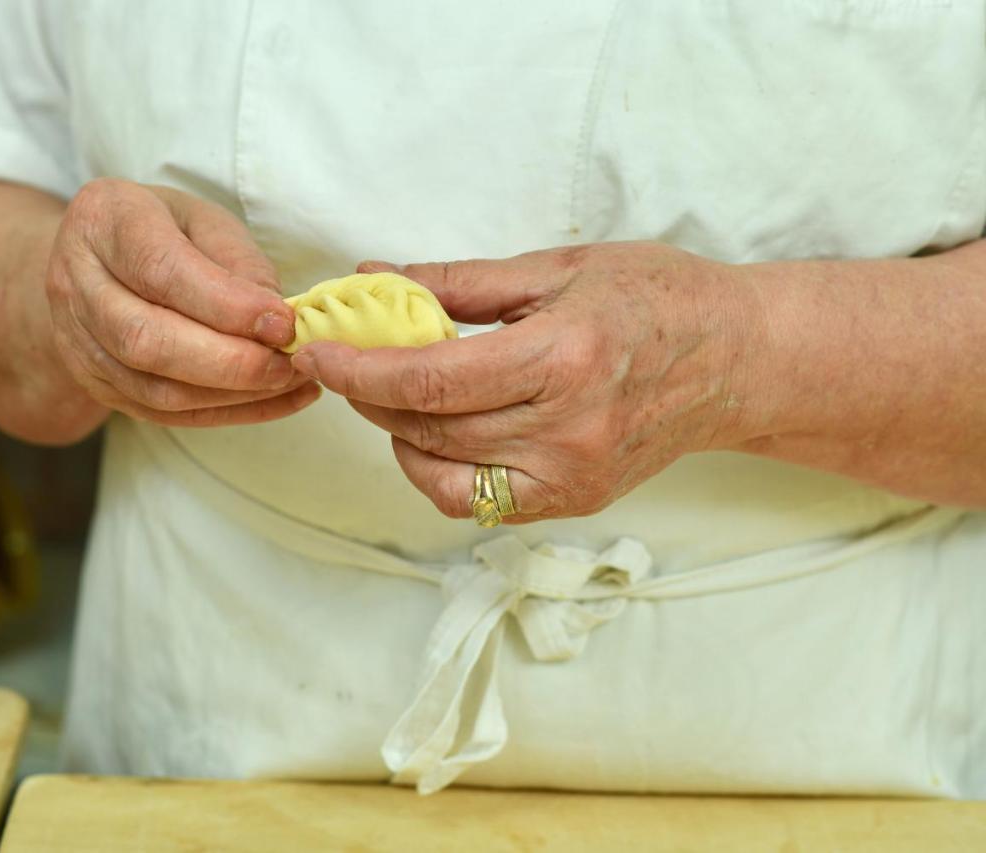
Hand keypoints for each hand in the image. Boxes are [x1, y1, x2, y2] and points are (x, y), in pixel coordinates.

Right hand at [45, 179, 318, 426]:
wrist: (93, 260)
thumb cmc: (160, 229)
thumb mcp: (202, 219)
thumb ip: (238, 262)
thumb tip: (277, 319)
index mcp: (103, 220)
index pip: (160, 270)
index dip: (225, 303)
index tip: (282, 322)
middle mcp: (75, 283)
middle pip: (146, 340)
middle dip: (228, 361)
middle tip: (288, 363)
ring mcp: (77, 342)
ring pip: (154, 389)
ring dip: (231, 394)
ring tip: (287, 380)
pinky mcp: (96, 385)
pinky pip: (163, 414)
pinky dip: (225, 413)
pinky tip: (272, 401)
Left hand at [290, 242, 759, 520]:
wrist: (736, 360)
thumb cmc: (655, 299)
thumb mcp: (556, 268)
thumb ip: (459, 283)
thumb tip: (377, 279)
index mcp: (563, 357)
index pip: (430, 378)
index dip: (358, 369)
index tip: (316, 351)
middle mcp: (567, 430)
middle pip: (427, 426)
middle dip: (367, 393)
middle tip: (344, 359)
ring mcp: (572, 476)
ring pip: (442, 471)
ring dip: (397, 431)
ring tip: (394, 391)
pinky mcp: (573, 502)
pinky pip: (477, 502)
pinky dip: (438, 471)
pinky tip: (437, 432)